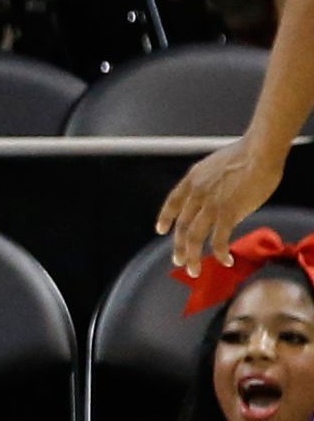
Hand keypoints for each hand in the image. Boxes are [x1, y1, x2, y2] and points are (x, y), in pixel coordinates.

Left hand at [158, 136, 287, 273]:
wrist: (259, 151)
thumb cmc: (246, 154)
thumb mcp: (216, 166)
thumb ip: (210, 183)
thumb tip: (216, 196)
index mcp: (192, 180)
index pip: (172, 202)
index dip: (165, 218)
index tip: (161, 230)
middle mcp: (196, 194)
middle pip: (181, 226)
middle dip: (178, 246)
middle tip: (178, 260)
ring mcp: (210, 205)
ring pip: (193, 237)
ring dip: (192, 256)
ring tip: (193, 269)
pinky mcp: (227, 213)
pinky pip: (219, 240)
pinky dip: (219, 253)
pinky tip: (224, 260)